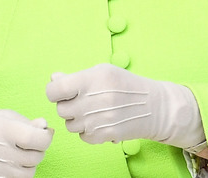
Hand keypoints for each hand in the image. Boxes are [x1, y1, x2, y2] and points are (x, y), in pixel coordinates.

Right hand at [0, 109, 52, 177]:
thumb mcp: (2, 118)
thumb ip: (26, 121)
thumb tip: (45, 127)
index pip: (36, 138)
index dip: (45, 138)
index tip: (43, 135)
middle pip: (35, 157)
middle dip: (37, 151)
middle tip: (28, 145)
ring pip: (29, 172)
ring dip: (29, 164)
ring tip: (18, 155)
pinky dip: (19, 174)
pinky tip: (11, 165)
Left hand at [46, 64, 204, 149]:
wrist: (154, 107)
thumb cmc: (126, 85)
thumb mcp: (102, 72)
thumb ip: (75, 76)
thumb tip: (53, 78)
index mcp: (90, 80)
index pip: (54, 90)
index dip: (55, 91)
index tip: (62, 91)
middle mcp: (92, 101)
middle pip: (61, 109)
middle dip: (68, 105)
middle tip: (83, 101)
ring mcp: (97, 120)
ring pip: (70, 124)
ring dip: (77, 119)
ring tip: (93, 111)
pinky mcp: (104, 135)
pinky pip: (82, 136)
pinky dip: (88, 131)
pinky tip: (100, 121)